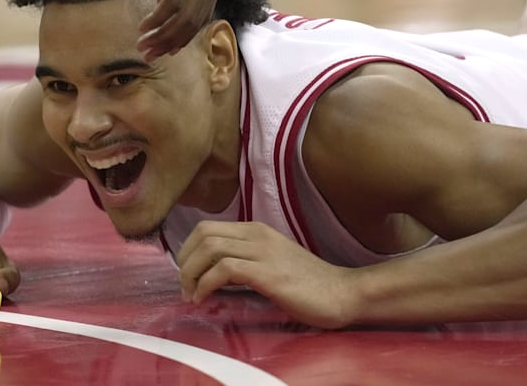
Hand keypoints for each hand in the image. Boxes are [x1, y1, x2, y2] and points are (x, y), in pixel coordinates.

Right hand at [137, 0, 227, 59]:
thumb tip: (161, 5)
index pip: (202, 15)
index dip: (182, 36)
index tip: (164, 49)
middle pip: (194, 21)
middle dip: (171, 43)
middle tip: (149, 55)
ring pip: (183, 17)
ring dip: (162, 36)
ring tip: (143, 47)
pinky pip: (171, 2)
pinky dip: (157, 19)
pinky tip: (143, 28)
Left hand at [176, 221, 355, 328]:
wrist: (341, 293)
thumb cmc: (308, 283)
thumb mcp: (271, 262)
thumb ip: (245, 260)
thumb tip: (211, 272)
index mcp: (257, 230)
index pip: (207, 227)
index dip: (188, 249)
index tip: (187, 273)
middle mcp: (257, 235)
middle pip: (203, 234)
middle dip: (185, 260)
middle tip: (186, 286)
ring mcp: (263, 252)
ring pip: (209, 248)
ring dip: (192, 274)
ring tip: (192, 295)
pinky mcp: (267, 273)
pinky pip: (223, 270)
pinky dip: (206, 284)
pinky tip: (205, 299)